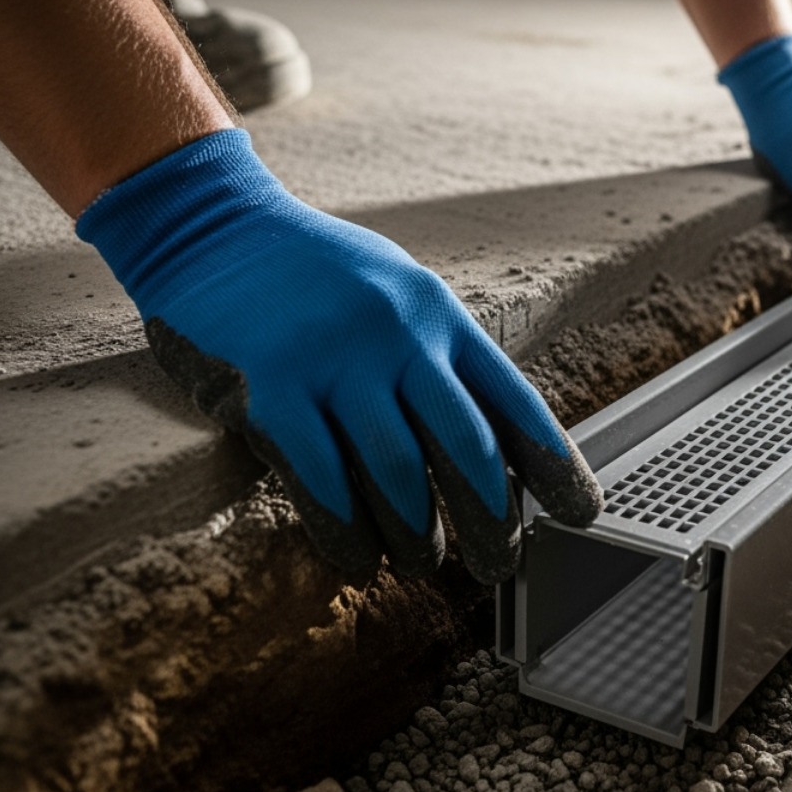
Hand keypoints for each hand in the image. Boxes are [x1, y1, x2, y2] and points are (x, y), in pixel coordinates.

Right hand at [77, 129, 601, 583]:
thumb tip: (494, 443)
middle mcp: (397, 335)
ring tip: (423, 564)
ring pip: (396, 476)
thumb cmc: (312, 272)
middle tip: (500, 566)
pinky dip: (347, 534)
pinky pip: (322, 483)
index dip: (554, 466)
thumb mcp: (397, 290)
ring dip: (417, 536)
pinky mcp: (268, 389)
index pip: (514, 401)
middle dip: (491, 520)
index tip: (582, 514)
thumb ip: (440, 355)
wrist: (209, 225)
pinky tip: (358, 560)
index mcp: (437, 312)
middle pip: (466, 449)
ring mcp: (333, 361)